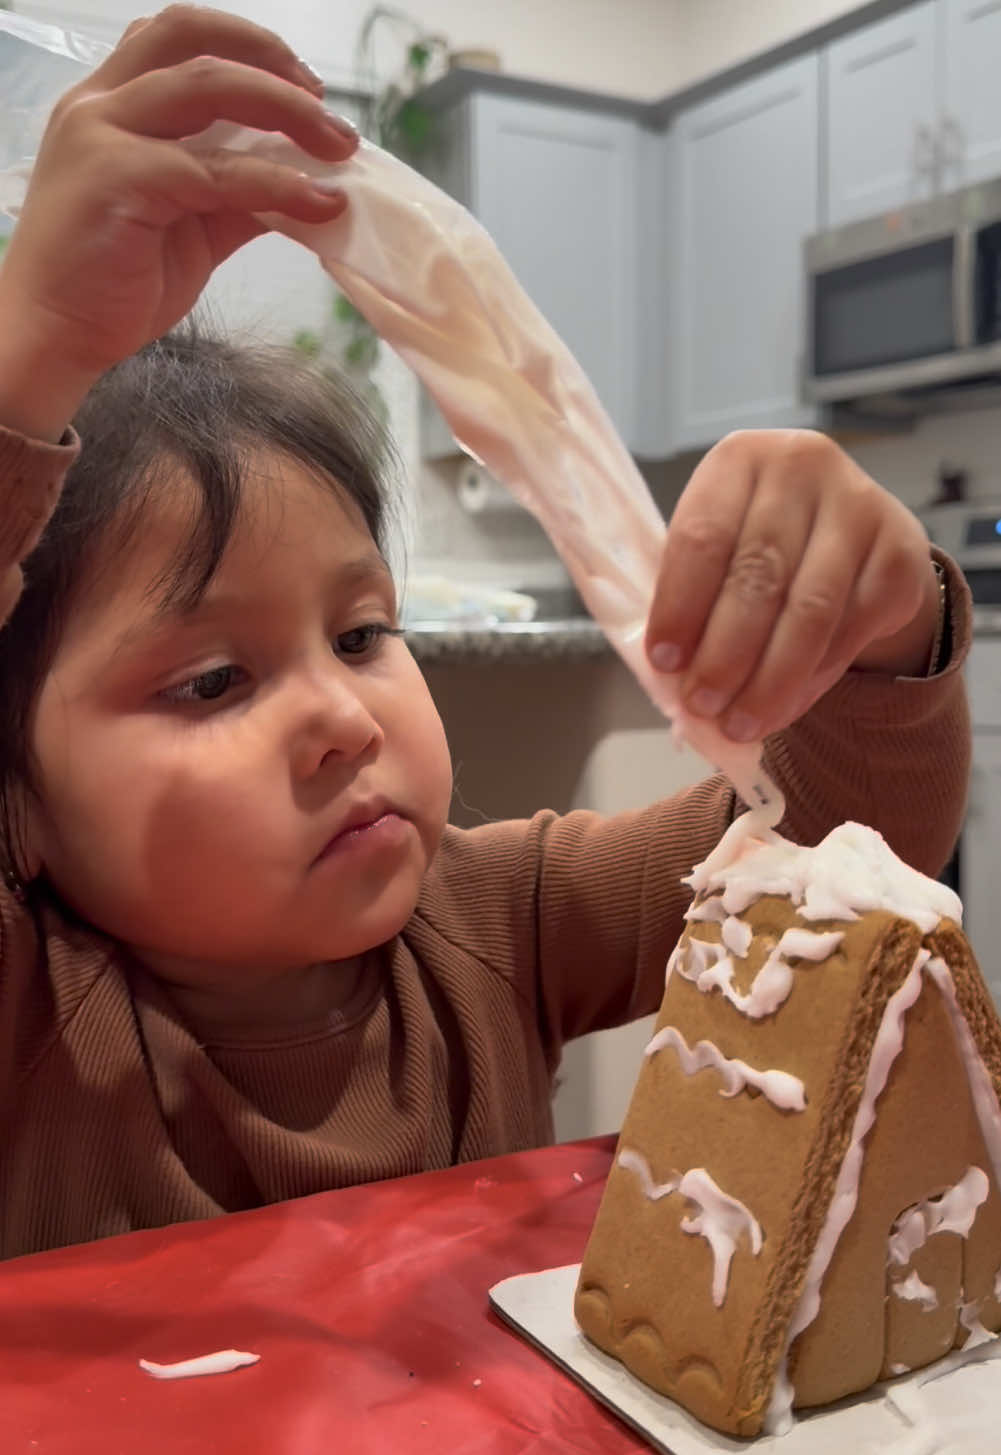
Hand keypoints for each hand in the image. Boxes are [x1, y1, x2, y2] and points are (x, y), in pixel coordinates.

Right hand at [0, 4, 356, 438]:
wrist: (55, 334)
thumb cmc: (113, 283)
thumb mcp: (189, 227)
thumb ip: (236, 195)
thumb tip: (305, 185)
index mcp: (111, 103)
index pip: (179, 36)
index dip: (250, 47)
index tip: (305, 88)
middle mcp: (101, 104)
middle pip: (196, 39)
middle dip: (275, 65)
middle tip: (331, 116)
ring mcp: (104, 135)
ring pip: (209, 86)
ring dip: (287, 112)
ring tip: (339, 148)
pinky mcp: (120, 179)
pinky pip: (217, 170)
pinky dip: (278, 182)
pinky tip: (317, 202)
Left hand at [644, 430, 939, 743]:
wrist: (853, 532)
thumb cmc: (760, 542)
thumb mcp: (718, 547)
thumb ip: (691, 597)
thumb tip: (671, 678)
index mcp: (739, 458)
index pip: (702, 538)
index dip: (679, 607)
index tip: (663, 664)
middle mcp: (804, 466)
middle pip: (758, 577)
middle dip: (724, 654)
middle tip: (702, 705)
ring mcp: (860, 506)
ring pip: (809, 611)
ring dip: (770, 680)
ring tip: (740, 723)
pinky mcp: (902, 553)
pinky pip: (851, 630)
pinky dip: (812, 679)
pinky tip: (784, 706)